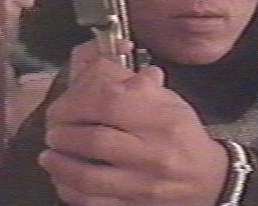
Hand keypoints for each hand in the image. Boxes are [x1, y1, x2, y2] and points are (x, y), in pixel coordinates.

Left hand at [39, 40, 227, 205]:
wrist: (208, 179)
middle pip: (94, 140)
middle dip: (63, 133)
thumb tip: (105, 65)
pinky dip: (69, 189)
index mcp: (161, 118)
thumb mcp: (171, 102)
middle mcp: (152, 151)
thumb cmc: (184, 134)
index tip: (63, 105)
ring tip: (49, 153)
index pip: (110, 104)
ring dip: (59, 163)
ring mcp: (143, 183)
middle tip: (53, 128)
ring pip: (88, 175)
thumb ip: (139, 86)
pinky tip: (61, 177)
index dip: (77, 103)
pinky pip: (92, 201)